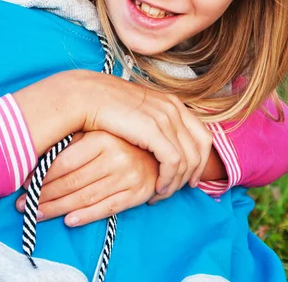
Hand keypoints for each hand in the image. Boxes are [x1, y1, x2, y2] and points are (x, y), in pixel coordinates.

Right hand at [14, 70, 211, 195]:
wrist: (85, 96)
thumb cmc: (104, 105)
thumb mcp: (136, 111)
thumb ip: (152, 121)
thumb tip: (159, 141)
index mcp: (171, 102)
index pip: (202, 134)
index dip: (200, 158)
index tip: (190, 176)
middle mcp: (173, 108)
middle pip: (200, 148)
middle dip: (193, 173)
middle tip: (180, 189)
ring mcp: (166, 118)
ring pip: (188, 159)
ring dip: (177, 181)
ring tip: (161, 192)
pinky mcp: (155, 131)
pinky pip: (174, 163)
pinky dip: (168, 179)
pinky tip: (155, 188)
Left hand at [15, 131, 157, 225]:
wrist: (158, 149)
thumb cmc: (119, 138)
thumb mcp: (96, 131)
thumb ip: (72, 140)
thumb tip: (37, 154)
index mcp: (102, 138)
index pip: (65, 161)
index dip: (42, 175)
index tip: (23, 183)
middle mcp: (116, 157)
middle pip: (72, 182)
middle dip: (44, 195)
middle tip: (22, 204)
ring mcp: (128, 177)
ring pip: (85, 197)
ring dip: (58, 208)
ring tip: (37, 214)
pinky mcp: (137, 194)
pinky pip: (106, 209)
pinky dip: (86, 216)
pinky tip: (68, 220)